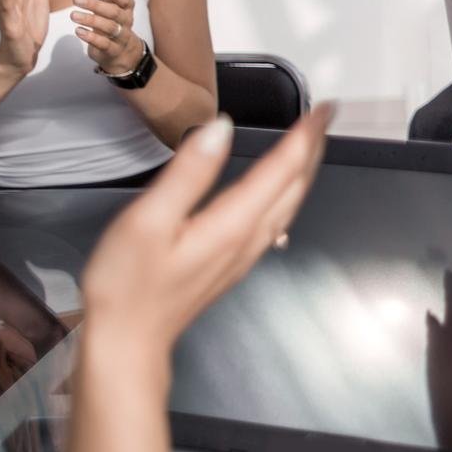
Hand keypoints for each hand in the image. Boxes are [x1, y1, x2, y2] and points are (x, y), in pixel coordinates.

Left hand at [73, 0, 145, 74]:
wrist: (123, 52)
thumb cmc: (116, 19)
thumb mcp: (119, 1)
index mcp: (127, 8)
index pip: (126, 0)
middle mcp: (126, 22)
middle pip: (115, 13)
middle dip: (96, 6)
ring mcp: (120, 37)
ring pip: (109, 28)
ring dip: (91, 21)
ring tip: (73, 15)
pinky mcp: (111, 50)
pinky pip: (104, 44)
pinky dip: (91, 38)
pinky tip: (79, 31)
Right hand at [79, 104, 332, 354]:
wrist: (126, 344)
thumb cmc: (128, 287)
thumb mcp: (148, 221)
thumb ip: (189, 173)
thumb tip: (221, 129)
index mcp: (234, 222)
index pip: (284, 168)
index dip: (306, 134)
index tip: (323, 108)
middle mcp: (249, 238)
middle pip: (295, 185)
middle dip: (313, 147)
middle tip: (324, 117)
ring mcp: (244, 253)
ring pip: (289, 204)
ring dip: (304, 170)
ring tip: (310, 144)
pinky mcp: (232, 263)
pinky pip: (275, 220)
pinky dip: (286, 194)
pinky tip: (280, 192)